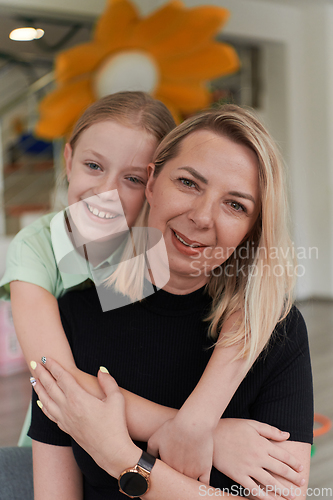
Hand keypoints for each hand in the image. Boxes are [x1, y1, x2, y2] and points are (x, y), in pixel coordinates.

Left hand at [31, 358, 140, 477]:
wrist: (111, 452)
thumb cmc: (116, 425)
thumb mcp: (117, 399)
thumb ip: (108, 382)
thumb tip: (101, 370)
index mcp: (78, 398)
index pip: (62, 378)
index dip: (53, 366)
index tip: (46, 358)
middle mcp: (68, 408)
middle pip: (50, 387)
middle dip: (42, 374)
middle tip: (34, 363)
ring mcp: (65, 419)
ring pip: (46, 401)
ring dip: (39, 389)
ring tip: (33, 379)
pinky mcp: (66, 429)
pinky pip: (50, 414)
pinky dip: (43, 406)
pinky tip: (40, 402)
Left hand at [147, 412, 212, 483]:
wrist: (194, 424)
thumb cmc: (174, 428)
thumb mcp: (155, 439)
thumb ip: (150, 453)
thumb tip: (147, 462)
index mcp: (166, 467)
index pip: (165, 476)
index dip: (167, 472)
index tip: (168, 467)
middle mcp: (178, 473)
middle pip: (177, 480)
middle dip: (176, 476)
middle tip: (179, 467)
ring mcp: (192, 473)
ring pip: (188, 482)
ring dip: (187, 480)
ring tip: (189, 471)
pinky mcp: (204, 470)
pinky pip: (204, 484)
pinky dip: (202, 485)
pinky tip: (200, 481)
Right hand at [213, 419, 304, 498]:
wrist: (210, 434)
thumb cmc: (231, 427)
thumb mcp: (251, 424)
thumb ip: (270, 430)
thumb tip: (287, 434)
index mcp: (262, 444)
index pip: (284, 456)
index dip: (294, 463)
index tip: (300, 468)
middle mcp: (258, 457)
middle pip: (281, 470)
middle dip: (293, 478)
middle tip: (302, 483)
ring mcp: (248, 467)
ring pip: (270, 483)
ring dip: (283, 491)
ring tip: (292, 496)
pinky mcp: (238, 475)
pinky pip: (253, 489)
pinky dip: (264, 497)